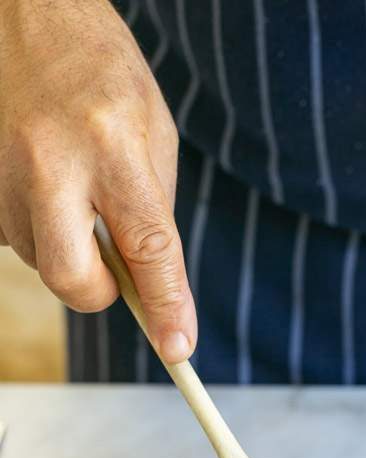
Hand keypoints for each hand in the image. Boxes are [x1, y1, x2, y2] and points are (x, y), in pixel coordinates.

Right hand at [0, 0, 195, 362]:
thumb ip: (154, 209)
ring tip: (76, 188)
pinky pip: (14, 234)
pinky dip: (38, 223)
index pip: (147, 248)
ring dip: (67, 247)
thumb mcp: (152, 129)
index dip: (167, 305)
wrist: (20, 11)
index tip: (179, 347)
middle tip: (115, 271)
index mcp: (111, 144)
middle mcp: (49, 162)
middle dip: (99, 294)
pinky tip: (44, 178)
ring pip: (40, 259)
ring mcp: (2, 172)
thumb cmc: (98, 67)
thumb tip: (154, 281)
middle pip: (72, 280)